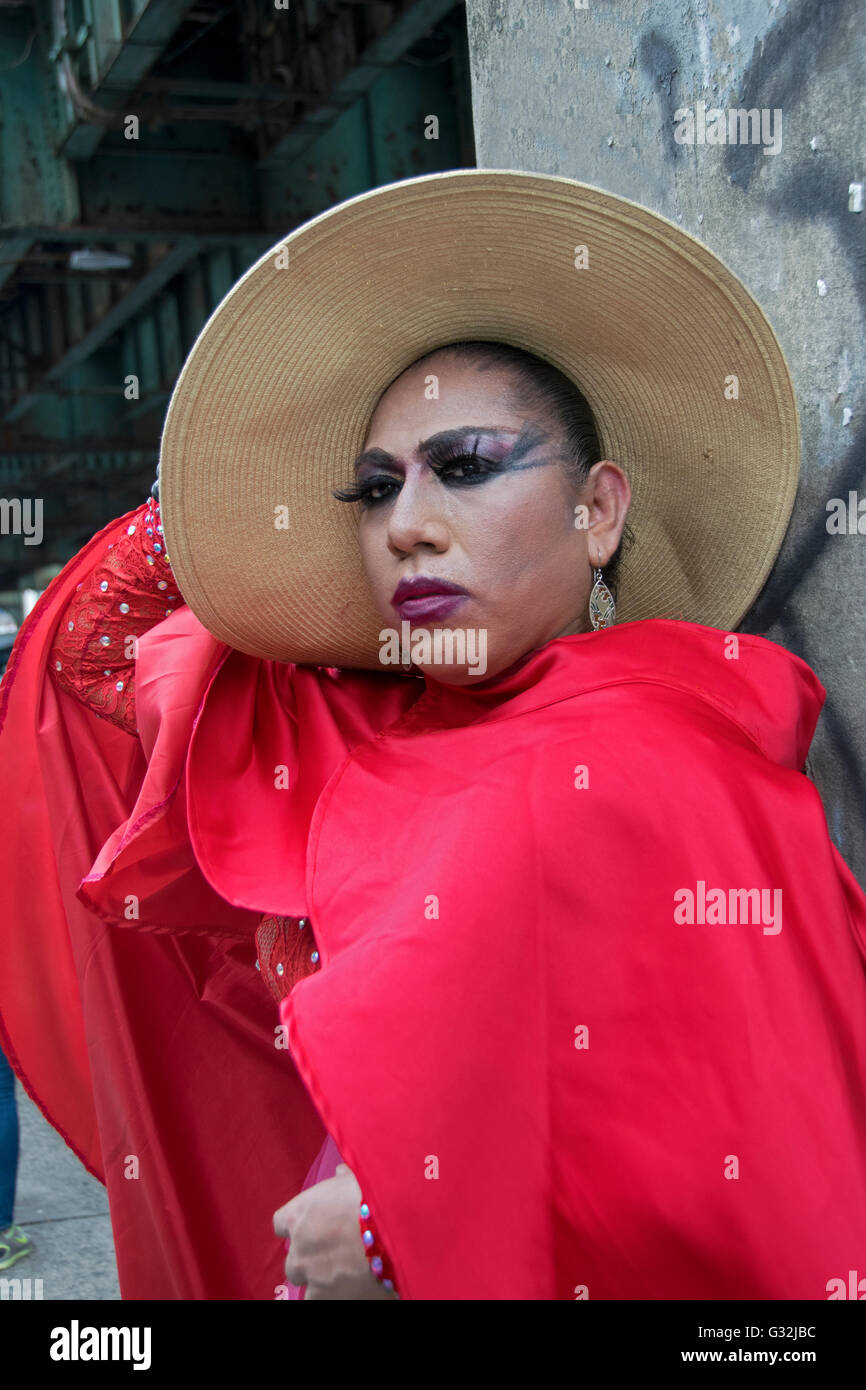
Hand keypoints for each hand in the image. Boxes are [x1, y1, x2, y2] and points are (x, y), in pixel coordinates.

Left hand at [274, 1163, 397, 1299]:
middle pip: (293, 1258)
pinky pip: (318, 1299)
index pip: (281, 1223)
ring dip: (319, 1279)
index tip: (311, 1226)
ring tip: (343, 1274)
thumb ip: (342, 1178)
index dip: (297, 1226)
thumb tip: (341, 1172)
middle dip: (309, 1258)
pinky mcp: (324, 1298)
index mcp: (298, 1215)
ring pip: (305, 1282)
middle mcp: (298, 1248)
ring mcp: (310, 1277)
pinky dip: (331, 1295)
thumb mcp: (355, 1179)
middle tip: (333, 1253)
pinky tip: (348, 1289)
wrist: (390, 1232)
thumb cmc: (370, 1199)